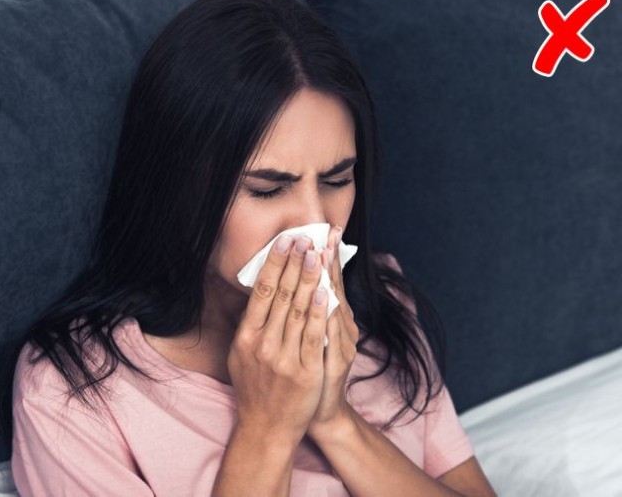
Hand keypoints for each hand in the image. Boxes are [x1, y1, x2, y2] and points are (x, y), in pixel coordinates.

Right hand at [228, 235, 328, 445]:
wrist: (266, 428)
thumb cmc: (255, 388)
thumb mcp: (240, 356)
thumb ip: (249, 326)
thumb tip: (258, 292)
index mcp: (245, 337)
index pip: (261, 292)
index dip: (274, 264)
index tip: (284, 242)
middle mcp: (262, 344)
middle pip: (280, 295)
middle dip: (294, 263)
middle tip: (304, 238)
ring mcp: (283, 358)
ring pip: (298, 310)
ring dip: (308, 279)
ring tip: (316, 254)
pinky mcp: (305, 371)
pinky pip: (314, 335)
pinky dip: (319, 311)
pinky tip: (325, 290)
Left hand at [308, 225, 358, 437]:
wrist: (320, 415)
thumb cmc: (311, 374)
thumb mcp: (314, 339)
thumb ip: (311, 313)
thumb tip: (303, 283)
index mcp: (338, 321)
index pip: (333, 282)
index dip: (330, 257)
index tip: (327, 231)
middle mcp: (343, 329)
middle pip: (334, 288)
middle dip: (327, 259)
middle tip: (323, 231)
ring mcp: (340, 346)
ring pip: (333, 306)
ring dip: (325, 278)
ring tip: (320, 251)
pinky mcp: (332, 364)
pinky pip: (328, 333)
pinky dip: (324, 313)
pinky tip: (321, 293)